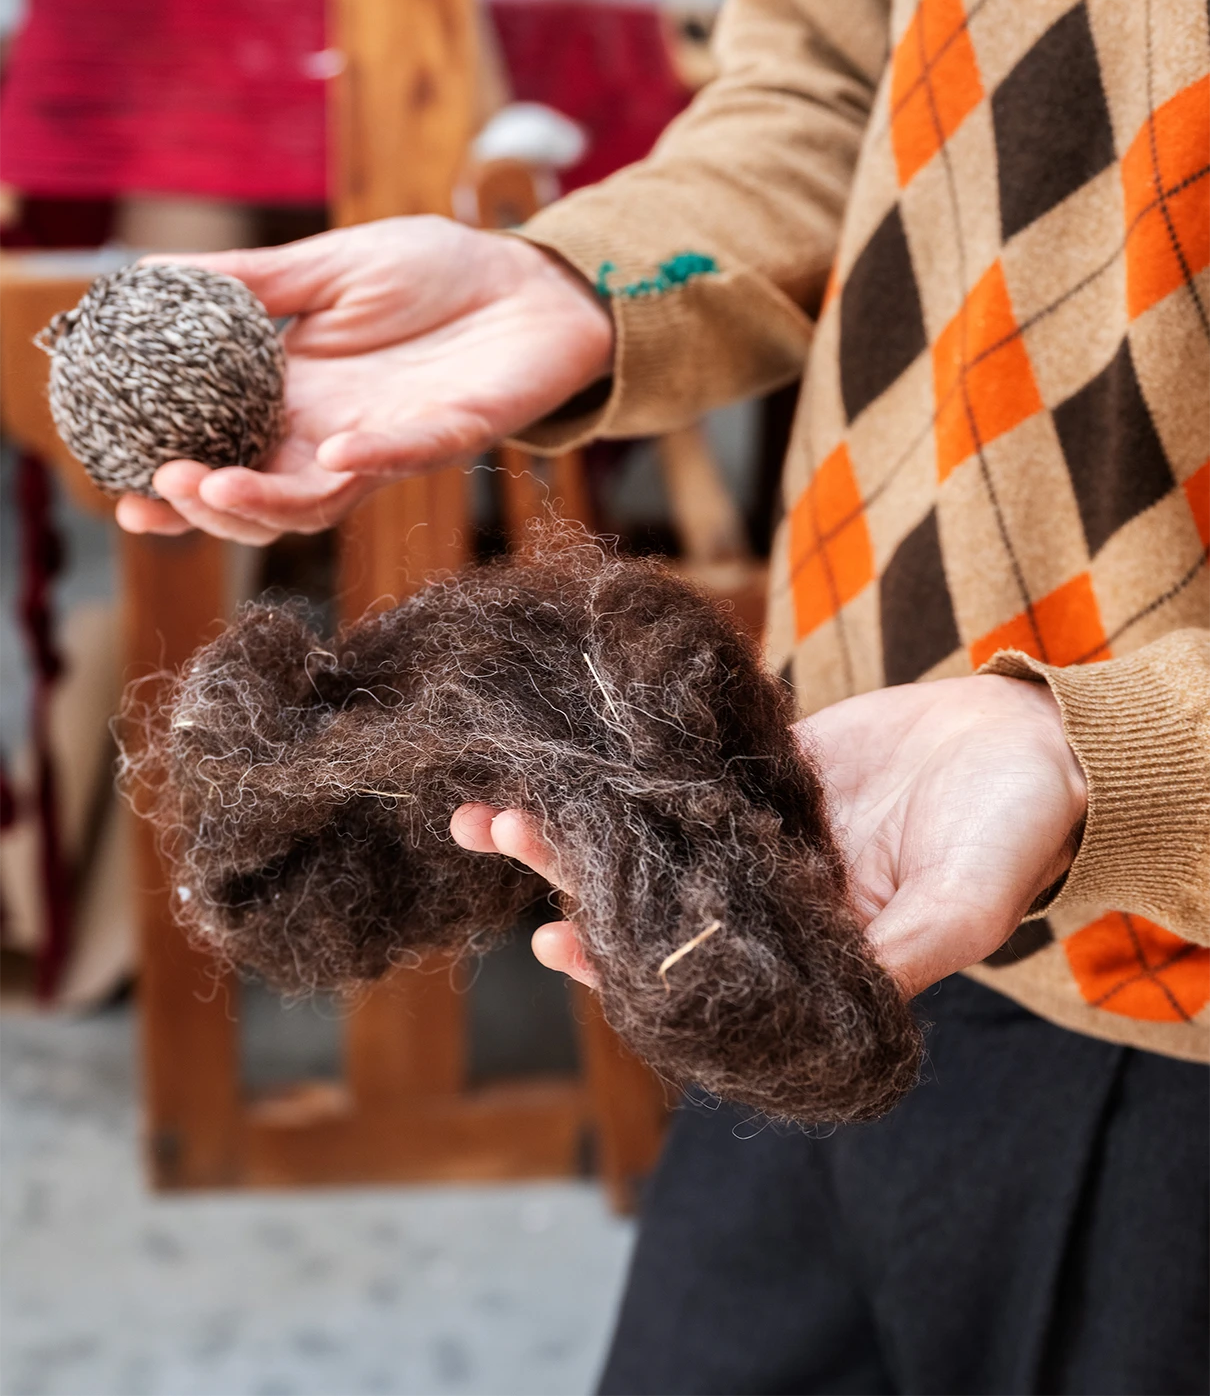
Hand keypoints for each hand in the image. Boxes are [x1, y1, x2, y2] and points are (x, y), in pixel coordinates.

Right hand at [114, 217, 613, 541]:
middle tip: (160, 492)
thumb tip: (149, 275)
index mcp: (299, 399)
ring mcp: (394, 442)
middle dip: (207, 506)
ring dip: (268, 500)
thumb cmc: (434, 274)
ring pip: (323, 499)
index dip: (178, 483)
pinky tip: (336, 449)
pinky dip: (374, 457)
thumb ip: (253, 284)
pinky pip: (410, 455)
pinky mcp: (454, 432)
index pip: (225, 454)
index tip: (122, 492)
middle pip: (263, 497)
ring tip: (214, 487)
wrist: (529, 278)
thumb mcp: (328, 267)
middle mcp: (336, 434)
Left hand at [450, 674, 1087, 997]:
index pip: (698, 974)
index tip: (557, 940)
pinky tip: (566, 751)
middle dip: (573, 878)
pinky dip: (620, 768)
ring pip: (649, 840)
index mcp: (810, 956)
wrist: (1028, 741)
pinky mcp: (758, 773)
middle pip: (652, 903)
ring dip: (575, 825)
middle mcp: (770, 904)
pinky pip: (677, 773)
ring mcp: (757, 836)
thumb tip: (840, 1001)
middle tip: (503, 838)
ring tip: (498, 806)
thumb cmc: (1012, 831)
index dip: (624, 963)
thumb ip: (904, 952)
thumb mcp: (966, 903)